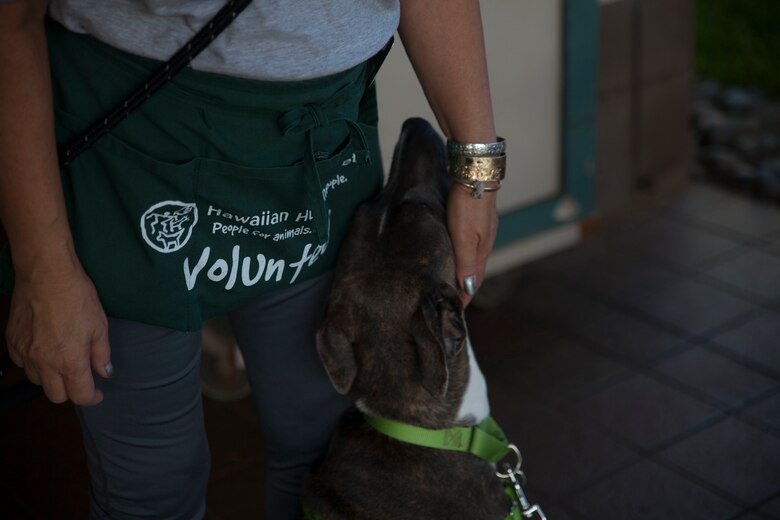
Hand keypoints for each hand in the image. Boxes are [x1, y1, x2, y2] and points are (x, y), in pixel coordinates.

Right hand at [6, 263, 111, 405]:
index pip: (80, 395)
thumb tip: (104, 372)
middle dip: (71, 391)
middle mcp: (44, 363)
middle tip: (81, 377)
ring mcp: (25, 354)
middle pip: (56, 396)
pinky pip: (23, 364)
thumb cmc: (77, 297)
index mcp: (70, 361)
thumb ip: (102, 354)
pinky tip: (45, 350)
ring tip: (63, 360)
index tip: (97, 393)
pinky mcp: (12, 342)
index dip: (92, 397)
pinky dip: (34, 364)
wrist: (46, 275)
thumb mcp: (100, 326)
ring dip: (52, 378)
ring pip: (38, 381)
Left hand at [447, 183, 497, 305]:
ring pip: (474, 257)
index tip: (457, 310)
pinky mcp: (478, 219)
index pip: (473, 281)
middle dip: (466, 287)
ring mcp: (483, 230)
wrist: (476, 174)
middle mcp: (485, 242)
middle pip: (475, 271)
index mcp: (482, 250)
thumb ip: (465, 263)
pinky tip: (459, 252)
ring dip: (466, 271)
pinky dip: (465, 255)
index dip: (465, 296)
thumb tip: (468, 289)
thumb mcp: (463, 238)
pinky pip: (471, 244)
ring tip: (456, 281)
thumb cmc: (468, 205)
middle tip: (455, 301)